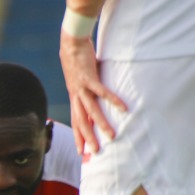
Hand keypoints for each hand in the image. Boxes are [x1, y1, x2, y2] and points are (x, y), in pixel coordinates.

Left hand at [59, 30, 126, 156]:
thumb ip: (87, 92)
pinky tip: (123, 108)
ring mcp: (81, 87)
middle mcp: (76, 95)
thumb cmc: (77, 59)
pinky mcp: (89, 77)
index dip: (78, 138)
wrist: (71, 41)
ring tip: (112, 136)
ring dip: (101, 124)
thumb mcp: (80, 80)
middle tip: (96, 152)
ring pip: (91, 110)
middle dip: (88, 138)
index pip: (75, 122)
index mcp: (74, 98)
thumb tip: (96, 102)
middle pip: (81, 121)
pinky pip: (102, 92)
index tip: (82, 153)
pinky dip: (112, 100)